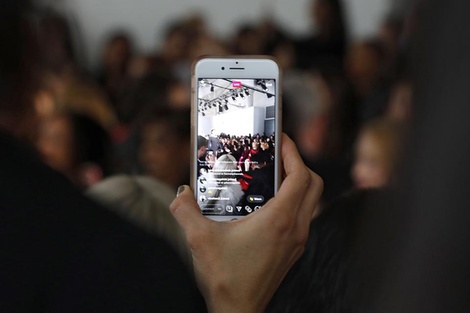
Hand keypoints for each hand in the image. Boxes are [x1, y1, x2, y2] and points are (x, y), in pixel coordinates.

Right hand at [170, 134, 322, 312]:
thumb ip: (185, 211)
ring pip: (311, 201)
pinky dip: (293, 201)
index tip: (281, 139)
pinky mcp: (293, 250)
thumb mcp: (200, 240)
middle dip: (299, 164)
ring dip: (297, 183)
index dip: (293, 152)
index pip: (300, 175)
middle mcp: (295, 228)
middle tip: (277, 155)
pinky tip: (267, 204)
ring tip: (272, 175)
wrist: (238, 311)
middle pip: (313, 184)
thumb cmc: (226, 279)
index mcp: (279, 220)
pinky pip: (303, 216)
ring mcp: (297, 241)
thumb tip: (180, 193)